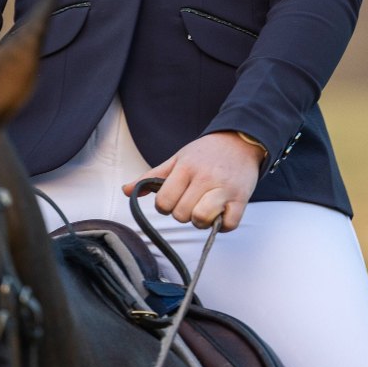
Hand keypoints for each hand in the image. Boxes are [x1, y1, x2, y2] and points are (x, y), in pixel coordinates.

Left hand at [124, 132, 262, 232]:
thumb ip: (152, 177)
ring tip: (204, 209)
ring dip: (200, 221)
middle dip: (182, 213)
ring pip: (201, 219)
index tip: (173, 199)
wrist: (241, 141)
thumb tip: (125, 190)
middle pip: (181, 214)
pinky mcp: (241, 199)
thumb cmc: (206, 153)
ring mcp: (224, 189)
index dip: (165, 206)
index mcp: (186, 168)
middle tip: (190, 202)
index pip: (164, 202)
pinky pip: (227, 225)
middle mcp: (204, 178)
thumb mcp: (177, 159)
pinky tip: (220, 214)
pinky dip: (222, 225)